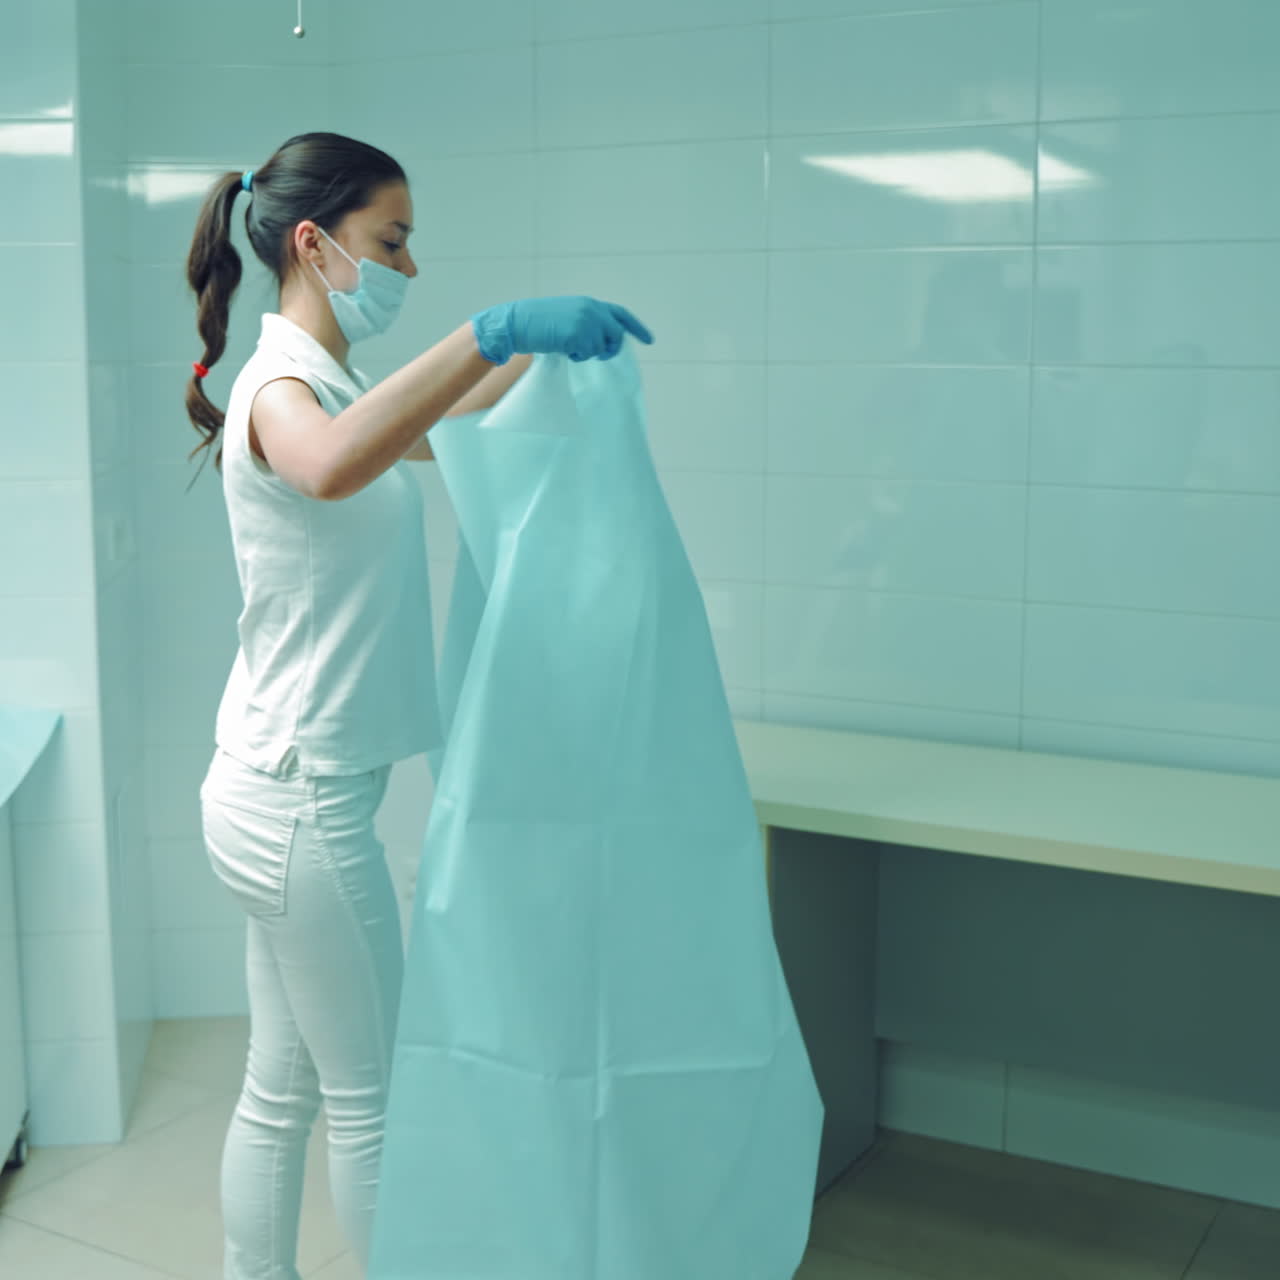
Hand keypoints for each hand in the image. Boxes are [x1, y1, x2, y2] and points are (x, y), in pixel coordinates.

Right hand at [471, 296, 653, 365]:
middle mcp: (591, 309)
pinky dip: (576, 356)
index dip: (637, 328)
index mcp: (589, 303)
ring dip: (587, 353)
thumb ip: (588, 323)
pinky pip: (587, 353)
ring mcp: (585, 321)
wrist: (516, 322)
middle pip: (616, 335)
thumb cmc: (537, 323)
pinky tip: (563, 348)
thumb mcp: (567, 316)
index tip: (650, 341)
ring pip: (602, 347)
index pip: (621, 315)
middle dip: (609, 349)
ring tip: (568, 346)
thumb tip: (605, 342)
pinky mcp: (577, 334)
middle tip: (595, 355)